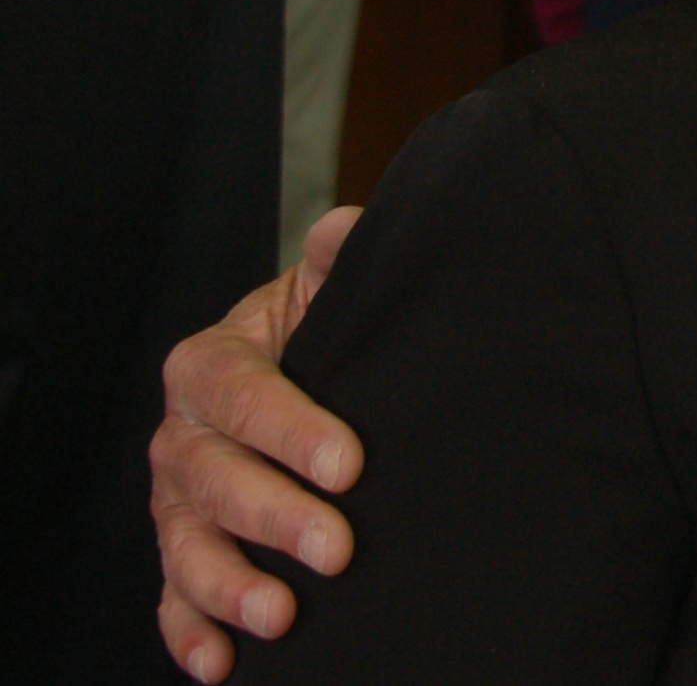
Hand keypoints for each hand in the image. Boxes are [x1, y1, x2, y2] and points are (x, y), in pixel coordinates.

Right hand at [153, 207, 365, 680]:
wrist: (303, 368)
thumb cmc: (320, 330)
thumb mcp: (326, 290)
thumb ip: (336, 259)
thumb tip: (346, 229)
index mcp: (212, 363)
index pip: (243, 395)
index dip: (291, 429)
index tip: (348, 461)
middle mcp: (183, 434)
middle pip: (215, 479)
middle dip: (274, 517)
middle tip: (336, 547)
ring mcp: (176, 499)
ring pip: (187, 545)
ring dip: (229, 586)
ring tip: (281, 616)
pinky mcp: (185, 549)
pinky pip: (173, 598)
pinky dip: (191, 632)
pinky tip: (219, 664)